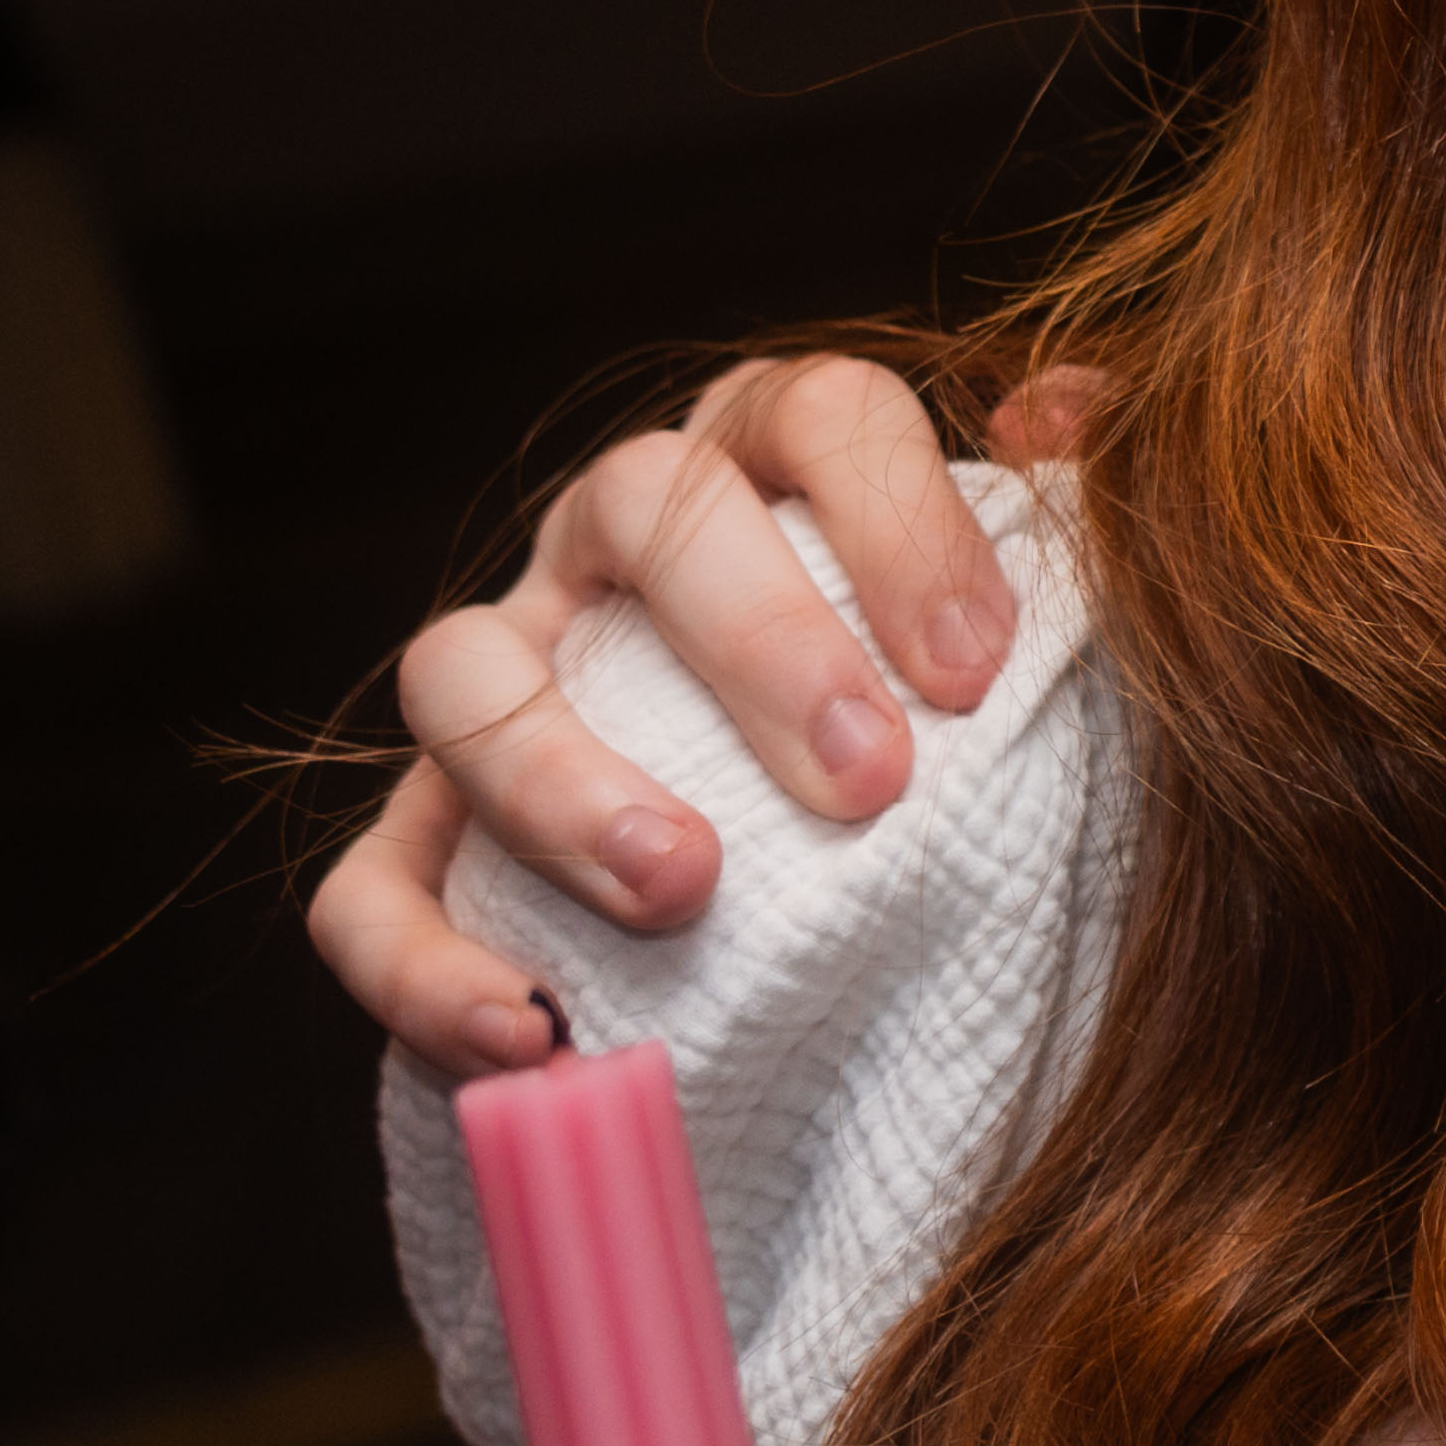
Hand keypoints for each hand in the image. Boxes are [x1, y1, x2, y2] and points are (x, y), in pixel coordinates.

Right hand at [306, 353, 1058, 1072]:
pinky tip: (533, 1033)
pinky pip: (370, 885)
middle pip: (649, 509)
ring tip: (681, 889)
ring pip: (464, 671)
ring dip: (562, 777)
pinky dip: (424, 959)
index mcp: (769, 464)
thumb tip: (1075, 412)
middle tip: (870, 780)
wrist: (846, 896)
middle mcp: (615, 542)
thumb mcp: (1023, 620)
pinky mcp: (424, 840)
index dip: (901, 517)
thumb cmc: (944, 721)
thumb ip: (1062, 509)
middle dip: (760, 641)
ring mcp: (506, 679)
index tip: (979, 667)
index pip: (819, 413)